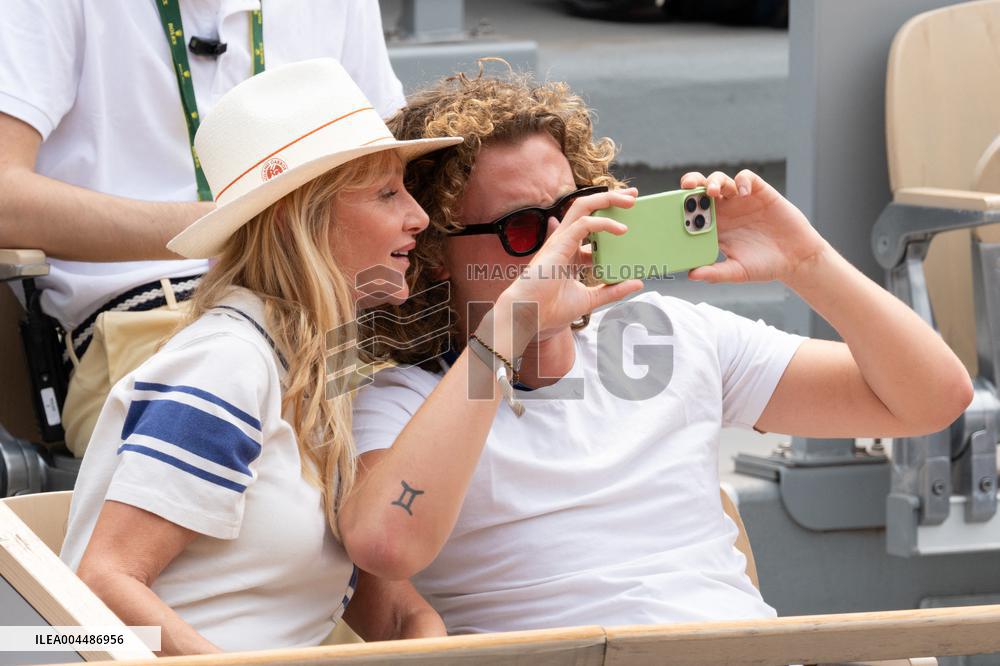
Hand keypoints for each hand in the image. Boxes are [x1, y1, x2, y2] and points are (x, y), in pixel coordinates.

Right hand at [500, 188, 643, 339]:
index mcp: (570, 253)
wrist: (529, 315)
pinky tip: (621, 229)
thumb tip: (636, 282)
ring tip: (630, 200)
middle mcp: (565, 242)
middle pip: (588, 209)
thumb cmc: (550, 309)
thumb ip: (612, 290)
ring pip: (584, 206)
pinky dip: (604, 223)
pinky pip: (584, 224)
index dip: (611, 223)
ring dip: (607, 199)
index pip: (592, 230)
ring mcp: (561, 240)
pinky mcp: (560, 243)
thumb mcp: (590, 299)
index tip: (632, 222)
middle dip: (610, 199)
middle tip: (633, 196)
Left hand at [679, 170, 830, 285]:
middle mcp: (725, 210)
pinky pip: (747, 178)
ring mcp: (742, 200)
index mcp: (714, 227)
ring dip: (715, 181)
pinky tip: (743, 193)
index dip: (680, 206)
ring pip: (722, 180)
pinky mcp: (760, 192)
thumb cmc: (764, 266)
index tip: (671, 208)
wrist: (796, 259)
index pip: (691, 211)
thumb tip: (692, 275)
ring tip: (713, 191)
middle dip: (693, 184)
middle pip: (702, 189)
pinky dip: (742, 181)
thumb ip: (715, 273)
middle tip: (687, 187)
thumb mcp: (737, 271)